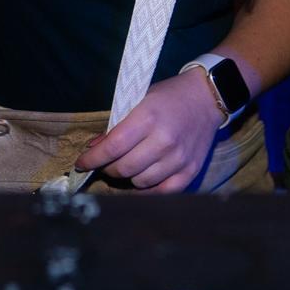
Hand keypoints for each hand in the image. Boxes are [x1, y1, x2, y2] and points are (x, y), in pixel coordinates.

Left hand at [74, 68, 223, 192]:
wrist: (207, 97)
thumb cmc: (169, 97)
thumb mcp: (139, 101)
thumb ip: (117, 126)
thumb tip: (94, 149)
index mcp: (148, 118)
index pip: (112, 147)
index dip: (92, 159)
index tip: (81, 164)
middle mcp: (164, 141)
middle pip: (124, 168)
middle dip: (107, 169)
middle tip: (105, 163)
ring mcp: (179, 159)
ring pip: (140, 182)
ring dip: (127, 178)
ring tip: (126, 167)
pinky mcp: (190, 171)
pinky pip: (162, 192)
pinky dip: (146, 190)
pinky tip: (141, 180)